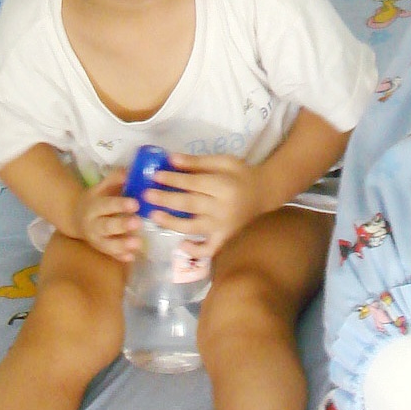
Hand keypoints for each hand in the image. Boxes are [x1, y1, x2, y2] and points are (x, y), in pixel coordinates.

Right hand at [72, 170, 141, 261]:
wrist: (75, 218)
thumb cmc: (97, 200)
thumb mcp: (102, 187)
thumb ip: (115, 179)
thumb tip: (130, 171)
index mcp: (94, 206)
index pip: (107, 205)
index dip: (120, 205)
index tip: (135, 203)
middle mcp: (93, 224)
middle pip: (107, 226)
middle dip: (122, 225)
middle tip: (138, 222)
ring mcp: (97, 239)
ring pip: (108, 244)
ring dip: (123, 244)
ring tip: (138, 243)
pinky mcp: (102, 250)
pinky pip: (111, 255)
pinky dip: (120, 257)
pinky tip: (131, 257)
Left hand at [141, 154, 266, 257]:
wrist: (264, 194)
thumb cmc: (241, 175)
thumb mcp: (224, 162)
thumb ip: (198, 161)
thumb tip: (170, 159)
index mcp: (224, 186)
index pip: (193, 183)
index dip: (173, 179)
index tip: (155, 175)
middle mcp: (223, 208)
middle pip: (190, 204)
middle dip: (166, 199)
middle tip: (146, 195)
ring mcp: (224, 227)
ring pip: (193, 228)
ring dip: (171, 223)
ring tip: (154, 216)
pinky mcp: (225, 239)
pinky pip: (208, 250)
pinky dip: (194, 250)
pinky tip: (181, 244)